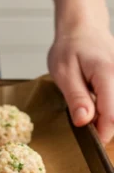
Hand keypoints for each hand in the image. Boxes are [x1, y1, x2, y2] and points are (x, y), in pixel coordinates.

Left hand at [48, 23, 113, 142]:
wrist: (83, 29)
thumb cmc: (70, 48)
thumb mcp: (64, 73)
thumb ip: (76, 98)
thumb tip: (84, 121)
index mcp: (107, 73)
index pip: (112, 114)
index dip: (103, 133)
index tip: (92, 143)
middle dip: (105, 125)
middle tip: (86, 125)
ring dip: (106, 116)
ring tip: (88, 110)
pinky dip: (108, 107)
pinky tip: (96, 104)